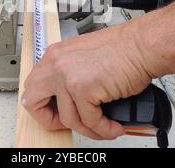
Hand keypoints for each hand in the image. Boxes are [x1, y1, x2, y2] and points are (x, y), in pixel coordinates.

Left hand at [22, 24, 158, 139]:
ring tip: (104, 127)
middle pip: (32, 102)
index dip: (44, 105)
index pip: (32, 87)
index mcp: (54, 55)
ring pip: (68, 118)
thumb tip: (69, 99)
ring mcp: (67, 76)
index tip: (59, 112)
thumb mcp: (84, 56)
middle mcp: (56, 64)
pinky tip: (114, 126)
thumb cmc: (121, 49)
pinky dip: (104, 129)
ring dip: (88, 129)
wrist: (141, 45)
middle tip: (68, 123)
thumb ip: (69, 73)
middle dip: (49, 119)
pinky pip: (90, 121)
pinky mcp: (83, 88)